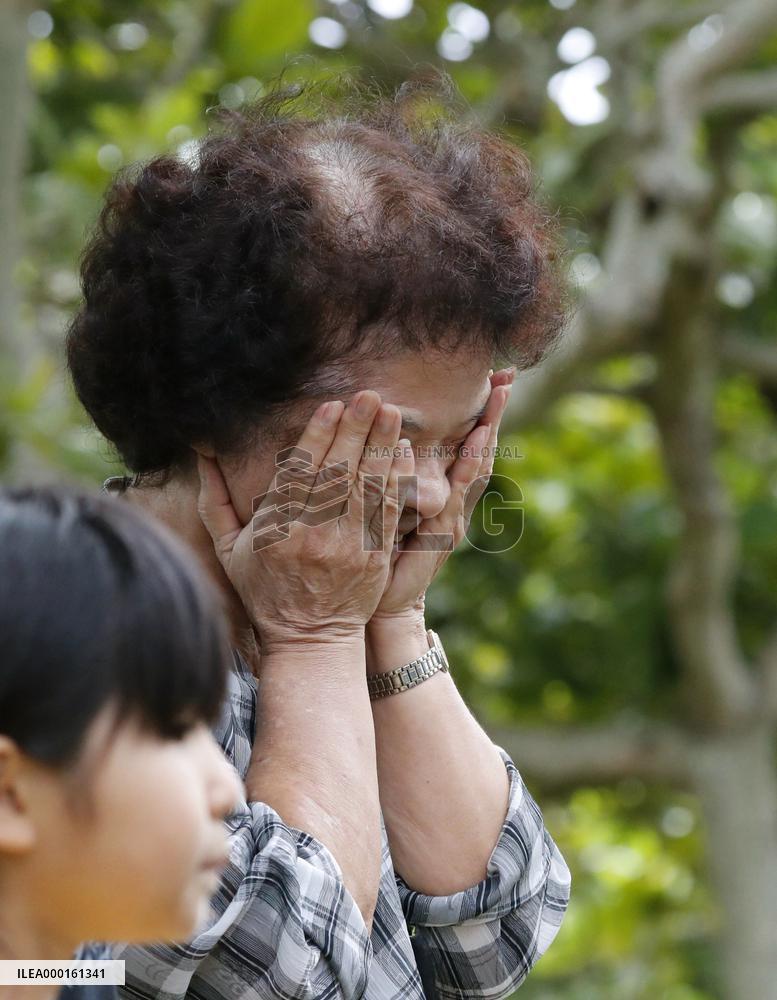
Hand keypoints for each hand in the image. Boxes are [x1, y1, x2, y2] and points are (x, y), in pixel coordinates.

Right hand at [196, 391, 413, 654]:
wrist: (309, 639)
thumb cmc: (265, 590)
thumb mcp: (229, 549)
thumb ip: (215, 499)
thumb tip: (201, 453)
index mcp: (278, 530)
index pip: (300, 473)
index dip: (318, 437)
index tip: (331, 406)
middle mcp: (315, 535)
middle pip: (339, 472)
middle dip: (355, 430)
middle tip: (368, 395)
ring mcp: (349, 546)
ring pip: (367, 486)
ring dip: (380, 446)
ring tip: (389, 412)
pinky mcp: (376, 556)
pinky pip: (387, 511)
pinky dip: (395, 480)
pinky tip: (401, 452)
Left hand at [370, 367, 514, 620]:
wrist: (384, 605)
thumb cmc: (380, 556)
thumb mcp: (387, 507)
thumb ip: (394, 475)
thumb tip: (386, 433)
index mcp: (444, 494)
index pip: (466, 446)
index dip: (481, 413)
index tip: (494, 378)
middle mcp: (455, 505)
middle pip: (480, 452)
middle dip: (493, 415)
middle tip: (506, 378)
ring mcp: (453, 521)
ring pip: (474, 471)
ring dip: (486, 436)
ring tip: (497, 401)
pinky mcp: (442, 538)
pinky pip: (453, 498)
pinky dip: (462, 470)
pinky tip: (472, 445)